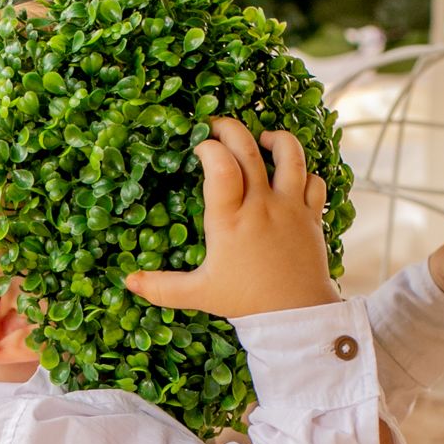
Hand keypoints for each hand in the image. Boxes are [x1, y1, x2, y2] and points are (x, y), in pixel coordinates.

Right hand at [123, 117, 338, 318]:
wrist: (295, 315)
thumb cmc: (245, 301)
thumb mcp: (199, 293)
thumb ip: (163, 287)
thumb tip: (129, 282)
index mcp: (230, 219)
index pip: (220, 165)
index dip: (209, 147)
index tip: (199, 147)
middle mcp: (261, 205)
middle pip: (249, 149)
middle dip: (231, 129)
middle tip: (218, 128)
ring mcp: (290, 207)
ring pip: (291, 154)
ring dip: (276, 139)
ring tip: (262, 140)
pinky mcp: (312, 216)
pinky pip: (314, 181)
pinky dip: (304, 173)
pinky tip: (291, 177)